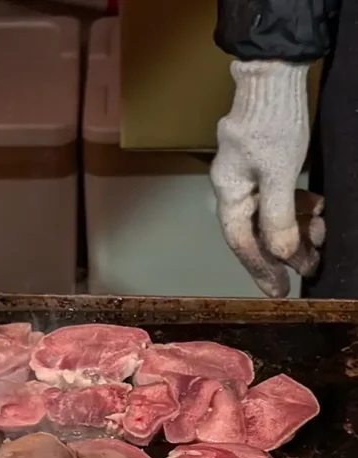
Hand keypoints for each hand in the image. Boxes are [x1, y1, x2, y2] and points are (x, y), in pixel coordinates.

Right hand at [211, 60, 322, 297]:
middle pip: (258, 232)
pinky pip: (279, 197)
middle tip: (312, 261)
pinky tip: (315, 207)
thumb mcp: (279, 173)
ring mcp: (249, 176)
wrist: (275, 74)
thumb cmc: (273, 123)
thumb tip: (283, 256)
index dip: (261, 269)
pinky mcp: (265, 164)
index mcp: (229, 194)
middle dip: (286, 248)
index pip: (243, 243)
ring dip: (296, 227)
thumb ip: (278, 218)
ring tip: (320, 232)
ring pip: (271, 215)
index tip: (280, 291)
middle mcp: (234, 189)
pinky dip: (297, 206)